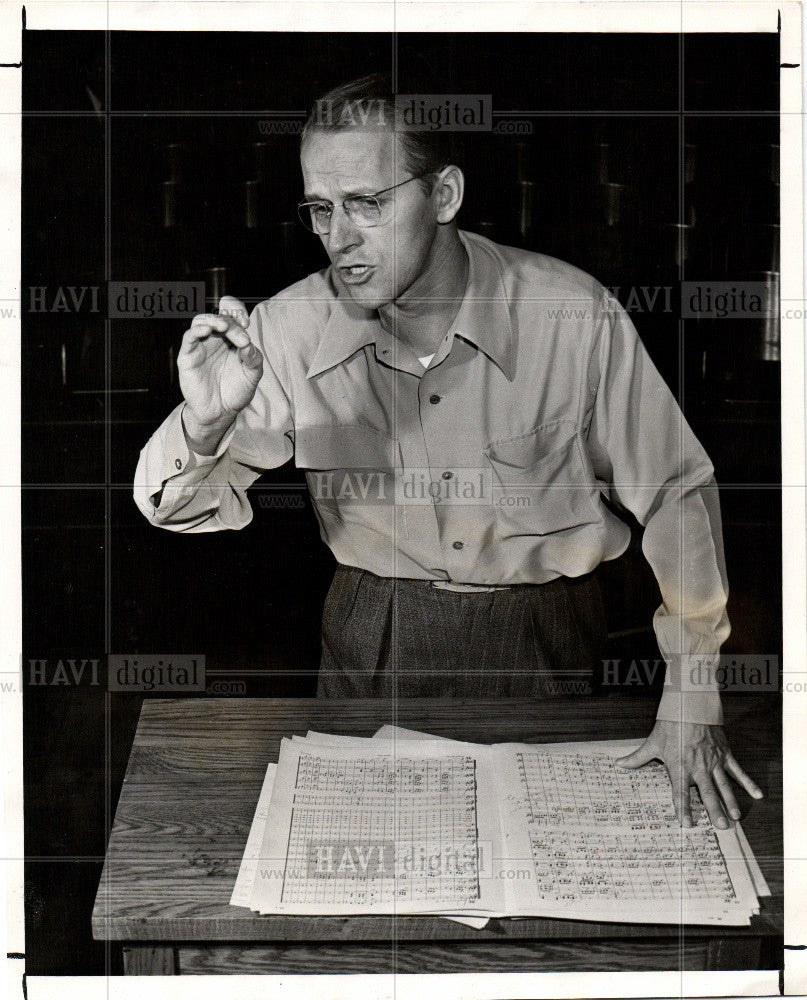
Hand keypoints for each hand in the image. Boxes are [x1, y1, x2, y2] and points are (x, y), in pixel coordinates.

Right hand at [177, 295, 263, 432]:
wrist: (221, 412)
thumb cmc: (236, 391)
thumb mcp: (252, 374)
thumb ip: (253, 357)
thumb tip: (247, 343)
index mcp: (232, 339)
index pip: (232, 314)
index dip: (237, 312)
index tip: (246, 322)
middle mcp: (216, 339)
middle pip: (219, 317)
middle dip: (231, 322)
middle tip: (241, 336)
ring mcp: (201, 346)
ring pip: (201, 321)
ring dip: (213, 320)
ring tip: (224, 327)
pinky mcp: (188, 356)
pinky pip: (189, 337)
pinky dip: (197, 330)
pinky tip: (207, 331)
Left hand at [616, 719, 762, 828]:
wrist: (688, 706)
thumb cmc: (669, 725)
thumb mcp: (652, 742)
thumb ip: (637, 758)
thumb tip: (619, 765)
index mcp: (679, 767)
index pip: (680, 793)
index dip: (683, 809)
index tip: (687, 824)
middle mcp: (698, 767)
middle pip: (707, 793)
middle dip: (714, 811)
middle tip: (722, 827)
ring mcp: (713, 761)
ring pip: (724, 785)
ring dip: (730, 801)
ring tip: (735, 817)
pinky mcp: (724, 753)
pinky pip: (738, 770)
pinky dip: (748, 782)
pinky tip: (758, 795)